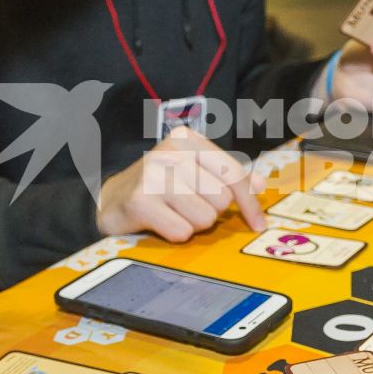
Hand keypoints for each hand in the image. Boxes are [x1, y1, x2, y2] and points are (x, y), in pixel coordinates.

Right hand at [96, 127, 265, 242]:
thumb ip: (227, 176)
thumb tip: (261, 185)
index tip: (257, 223)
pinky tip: (160, 221)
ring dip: (192, 224)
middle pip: (221, 199)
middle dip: (210, 211)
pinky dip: (175, 234)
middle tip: (187, 206)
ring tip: (173, 212)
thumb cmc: (160, 185)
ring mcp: (153, 175)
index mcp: (187, 139)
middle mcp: (170, 152)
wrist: (111, 199)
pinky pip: (181, 232)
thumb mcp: (193, 171)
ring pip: (204, 218)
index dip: (249, 203)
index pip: (233, 173)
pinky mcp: (141, 201)